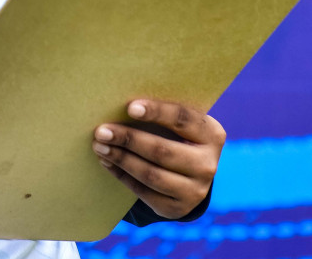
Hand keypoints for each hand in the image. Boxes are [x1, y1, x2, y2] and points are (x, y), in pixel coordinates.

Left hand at [93, 99, 223, 218]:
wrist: (188, 175)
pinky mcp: (178, 208)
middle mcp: (208, 164)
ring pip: (152, 174)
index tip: (130, 108)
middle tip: (101, 131)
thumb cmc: (175, 136)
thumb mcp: (178, 124)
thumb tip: (117, 103)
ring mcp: (195, 190)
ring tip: (100, 146)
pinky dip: (122, 176)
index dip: (157, 112)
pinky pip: (145, 192)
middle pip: (163, 151)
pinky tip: (107, 162)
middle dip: (128, 139)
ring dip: (121, 159)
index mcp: (211, 134)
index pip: (183, 119)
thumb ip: (160, 114)